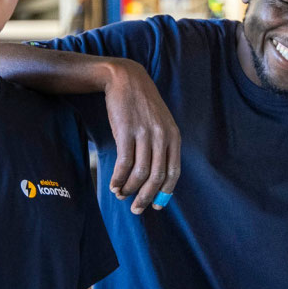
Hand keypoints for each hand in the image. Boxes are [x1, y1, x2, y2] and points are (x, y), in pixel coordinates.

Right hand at [101, 59, 180, 214]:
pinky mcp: (126, 132)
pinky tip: (113, 185)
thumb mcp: (160, 123)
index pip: (173, 173)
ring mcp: (145, 134)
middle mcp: (162, 137)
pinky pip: (124, 164)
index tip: (157, 206)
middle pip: (156, 177)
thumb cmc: (142, 105)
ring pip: (140, 173)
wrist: (126, 79)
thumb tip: (155, 176)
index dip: (165, 193)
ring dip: (130, 189)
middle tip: (137, 209)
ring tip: (121, 195)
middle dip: (146, 198)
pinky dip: (118, 178)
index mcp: (174, 137)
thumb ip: (162, 146)